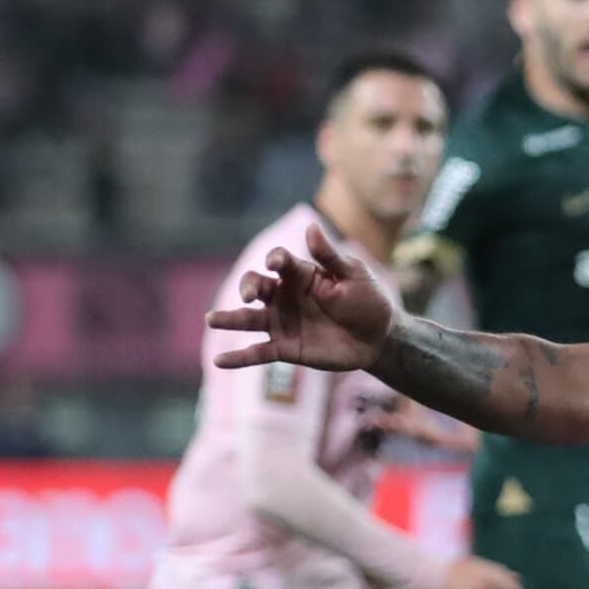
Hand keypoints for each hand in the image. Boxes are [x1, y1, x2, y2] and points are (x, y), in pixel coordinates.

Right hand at [222, 244, 398, 372]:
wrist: (377, 337)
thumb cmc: (366, 300)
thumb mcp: (352, 275)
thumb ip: (329, 256)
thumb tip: (311, 227)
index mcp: (300, 274)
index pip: (279, 262)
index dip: (275, 260)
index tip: (275, 263)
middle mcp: (284, 296)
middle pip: (256, 286)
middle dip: (248, 287)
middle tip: (248, 295)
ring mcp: (282, 323)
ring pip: (249, 319)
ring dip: (229, 319)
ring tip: (211, 319)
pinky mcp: (285, 349)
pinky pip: (257, 353)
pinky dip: (238, 357)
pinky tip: (218, 361)